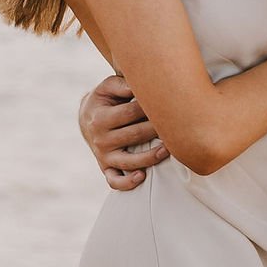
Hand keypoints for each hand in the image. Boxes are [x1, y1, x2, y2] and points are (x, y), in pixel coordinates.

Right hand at [79, 73, 169, 191]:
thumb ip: (122, 84)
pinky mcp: (106, 167)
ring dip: (150, 157)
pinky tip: (142, 177)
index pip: (130, 113)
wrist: (87, 118)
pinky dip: (127, 183)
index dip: (151, 107)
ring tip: (168, 151)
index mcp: (100, 117)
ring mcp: (103, 156)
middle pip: (134, 136)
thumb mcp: (108, 87)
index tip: (169, 103)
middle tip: (179, 125)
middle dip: (157, 130)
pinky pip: (114, 181)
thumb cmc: (105, 99)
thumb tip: (140, 84)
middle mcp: (100, 139)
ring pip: (128, 161)